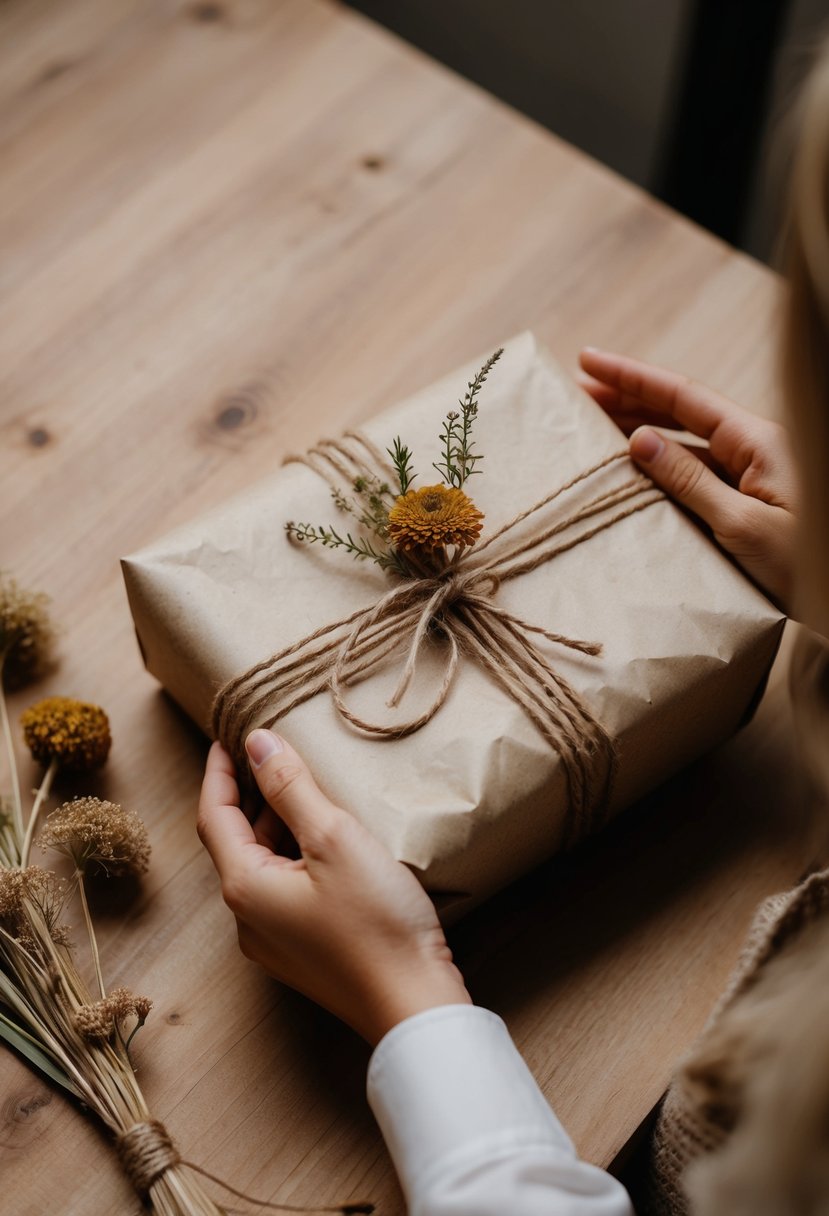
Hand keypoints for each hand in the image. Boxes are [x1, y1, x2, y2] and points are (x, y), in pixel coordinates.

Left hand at [197, 731, 470, 1044]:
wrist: (413, 1003)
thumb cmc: (376, 920)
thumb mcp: (333, 837)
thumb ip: (290, 786)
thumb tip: (256, 743)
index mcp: (245, 888)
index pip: (213, 817)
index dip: (219, 773)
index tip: (227, 738)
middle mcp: (248, 919)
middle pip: (234, 843)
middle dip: (246, 796)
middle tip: (266, 754)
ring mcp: (274, 942)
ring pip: (260, 867)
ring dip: (271, 826)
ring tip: (298, 786)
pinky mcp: (302, 953)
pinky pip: (282, 890)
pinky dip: (291, 854)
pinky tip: (322, 839)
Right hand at [577, 348, 799, 610]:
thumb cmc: (804, 564)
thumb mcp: (742, 525)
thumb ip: (690, 481)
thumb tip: (640, 440)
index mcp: (758, 443)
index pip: (684, 397)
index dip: (633, 377)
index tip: (589, 361)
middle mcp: (755, 451)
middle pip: (682, 412)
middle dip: (630, 398)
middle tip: (579, 391)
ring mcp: (752, 476)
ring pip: (687, 443)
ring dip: (641, 430)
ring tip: (596, 423)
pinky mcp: (748, 504)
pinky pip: (696, 474)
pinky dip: (660, 466)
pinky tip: (633, 469)